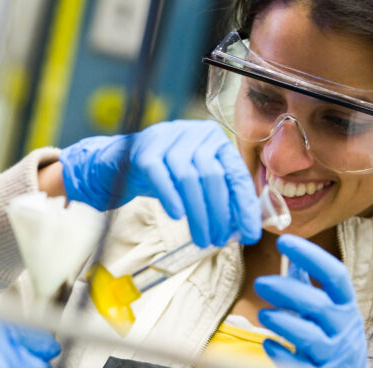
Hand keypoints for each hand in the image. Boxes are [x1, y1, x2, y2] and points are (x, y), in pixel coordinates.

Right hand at [59, 120, 260, 246]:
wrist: (121, 164)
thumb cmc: (167, 175)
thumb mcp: (197, 180)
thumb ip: (221, 194)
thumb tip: (245, 226)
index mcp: (215, 139)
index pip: (236, 174)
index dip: (245, 206)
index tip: (250, 234)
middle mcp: (194, 133)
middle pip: (213, 177)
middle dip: (220, 214)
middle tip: (220, 241)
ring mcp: (168, 138)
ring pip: (189, 178)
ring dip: (198, 214)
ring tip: (203, 239)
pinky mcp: (145, 150)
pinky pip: (161, 176)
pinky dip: (171, 198)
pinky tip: (177, 217)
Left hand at [255, 234, 366, 366]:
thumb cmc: (333, 339)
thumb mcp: (329, 311)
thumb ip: (310, 286)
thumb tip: (295, 255)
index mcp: (346, 306)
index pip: (335, 274)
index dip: (311, 255)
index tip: (283, 240)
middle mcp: (344, 329)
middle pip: (318, 305)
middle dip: (287, 291)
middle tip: (259, 282)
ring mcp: (333, 355)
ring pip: (310, 337)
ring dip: (283, 322)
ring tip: (262, 313)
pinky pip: (299, 365)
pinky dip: (281, 353)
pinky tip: (268, 343)